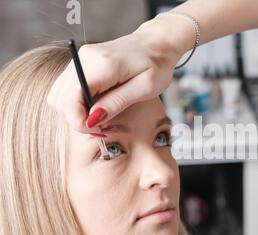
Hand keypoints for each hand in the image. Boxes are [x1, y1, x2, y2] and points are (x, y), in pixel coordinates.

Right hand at [47, 19, 184, 132]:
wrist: (156, 42)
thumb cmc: (156, 65)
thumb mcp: (145, 88)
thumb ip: (117, 102)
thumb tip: (92, 120)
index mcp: (103, 65)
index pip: (70, 100)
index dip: (79, 122)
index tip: (99, 129)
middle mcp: (85, 58)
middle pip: (60, 99)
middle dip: (77, 119)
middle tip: (103, 125)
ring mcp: (80, 58)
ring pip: (59, 95)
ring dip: (75, 111)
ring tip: (101, 115)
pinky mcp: (81, 61)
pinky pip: (67, 88)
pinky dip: (76, 102)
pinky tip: (97, 105)